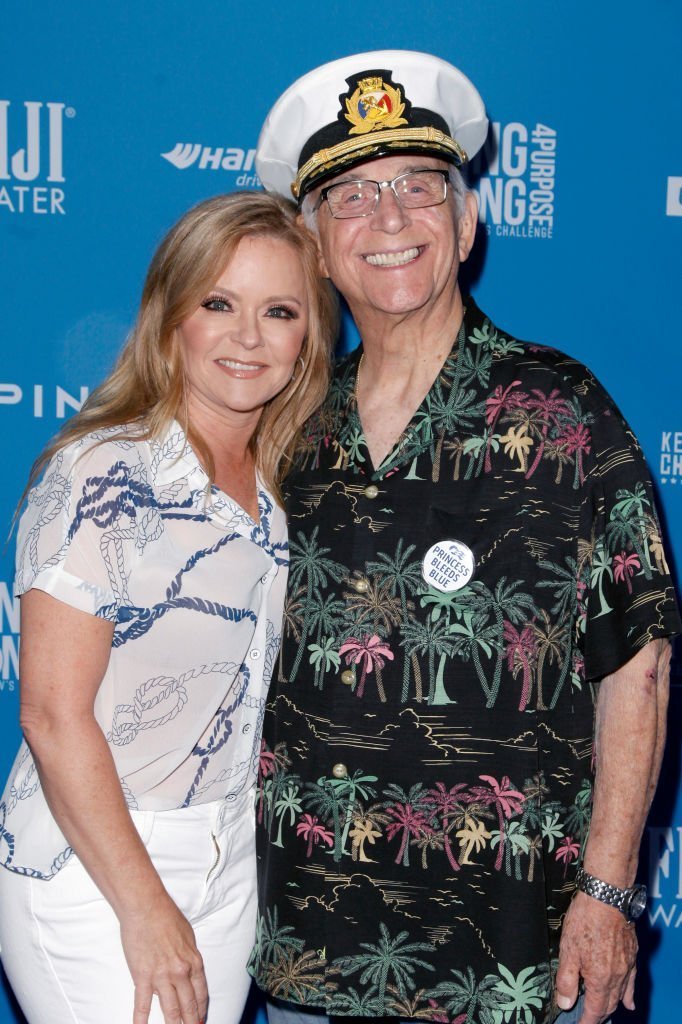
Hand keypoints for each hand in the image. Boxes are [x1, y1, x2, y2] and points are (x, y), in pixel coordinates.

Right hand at [120, 895, 207, 1023]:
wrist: (146, 907)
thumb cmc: (167, 916)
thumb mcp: (188, 936)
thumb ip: (188, 957)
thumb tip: (187, 972)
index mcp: (194, 961)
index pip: (201, 994)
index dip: (201, 1010)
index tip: (201, 1020)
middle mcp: (181, 972)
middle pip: (188, 1005)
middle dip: (192, 1022)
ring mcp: (161, 977)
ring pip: (171, 1010)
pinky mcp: (142, 977)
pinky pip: (142, 1004)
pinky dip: (141, 1020)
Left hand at [555, 891, 636, 1022]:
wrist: (606, 896)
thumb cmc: (585, 920)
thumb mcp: (568, 950)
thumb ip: (566, 980)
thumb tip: (565, 1003)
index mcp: (600, 979)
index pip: (595, 1010)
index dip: (587, 1021)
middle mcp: (617, 977)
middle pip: (609, 1005)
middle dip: (598, 1015)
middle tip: (588, 1020)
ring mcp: (627, 966)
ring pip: (621, 995)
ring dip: (612, 1006)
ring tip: (605, 1016)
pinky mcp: (632, 954)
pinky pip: (632, 981)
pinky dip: (629, 994)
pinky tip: (629, 1001)